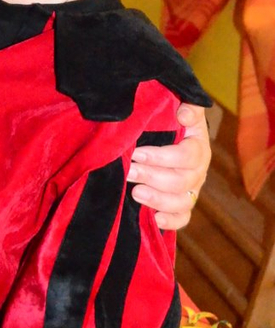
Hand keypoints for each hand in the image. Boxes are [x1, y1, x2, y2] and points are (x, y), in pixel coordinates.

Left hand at [127, 103, 209, 229]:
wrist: (170, 133)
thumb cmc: (172, 119)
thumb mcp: (181, 106)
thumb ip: (188, 106)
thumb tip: (184, 115)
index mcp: (198, 147)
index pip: (187, 156)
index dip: (161, 157)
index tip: (137, 153)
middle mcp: (198, 171)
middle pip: (181, 181)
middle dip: (152, 177)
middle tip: (129, 171)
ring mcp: (191, 190)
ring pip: (182, 202)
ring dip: (158, 199)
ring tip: (135, 192)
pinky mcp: (183, 204)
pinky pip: (182, 219)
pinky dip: (171, 222)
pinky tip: (154, 219)